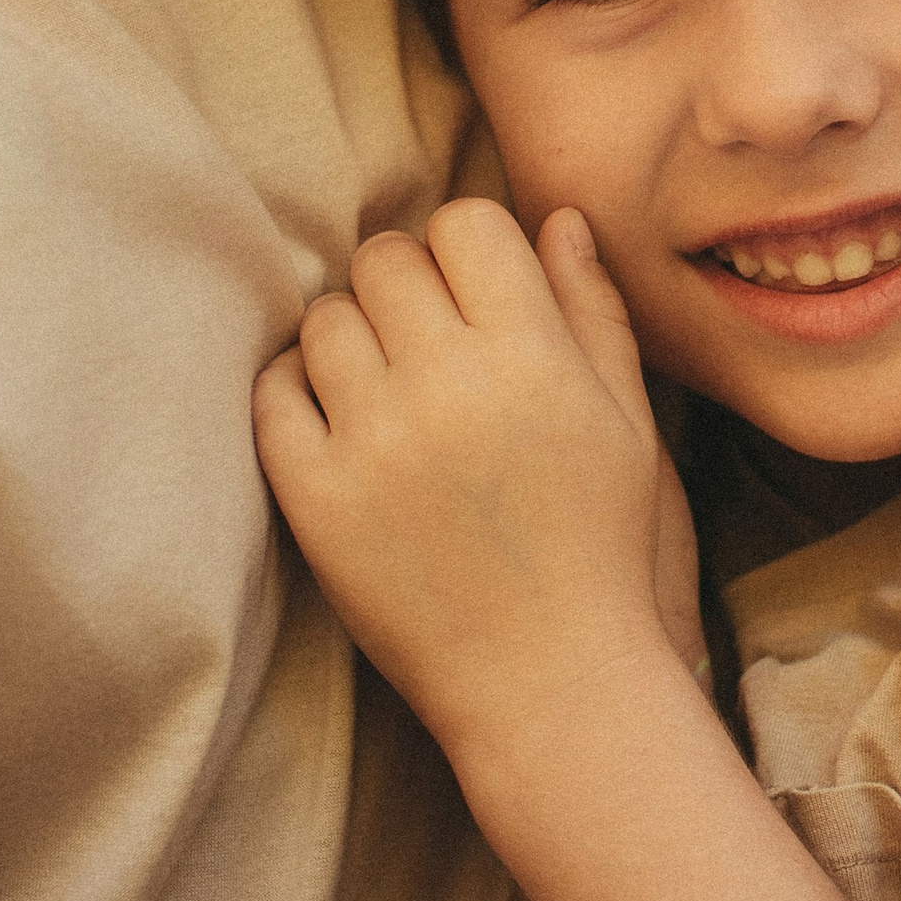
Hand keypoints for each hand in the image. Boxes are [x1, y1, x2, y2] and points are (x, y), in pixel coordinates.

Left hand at [256, 199, 684, 782]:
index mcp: (534, 357)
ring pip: (324, 319)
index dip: (467, 249)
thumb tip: (552, 218)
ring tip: (382, 384)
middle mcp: (448, 387)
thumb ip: (592, 311)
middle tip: (423, 340)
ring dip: (351, 336)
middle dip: (405, 285)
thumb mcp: (626, 422)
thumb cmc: (599, 546)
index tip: (473, 294)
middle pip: (384, 261)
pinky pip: (274, 393)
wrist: (548, 681)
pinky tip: (338, 418)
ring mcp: (373, 442)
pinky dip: (297, 390)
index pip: (465, 224)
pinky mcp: (316, 498)